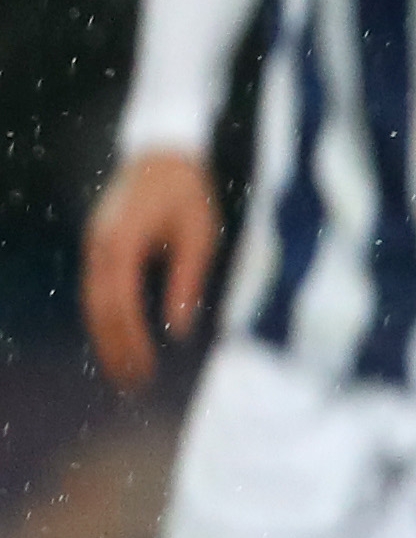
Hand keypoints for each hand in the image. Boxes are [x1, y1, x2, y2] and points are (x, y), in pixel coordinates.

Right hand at [80, 149, 222, 392]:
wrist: (163, 153)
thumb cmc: (189, 193)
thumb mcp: (199, 237)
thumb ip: (187, 283)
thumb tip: (178, 331)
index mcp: (122, 242)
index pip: (120, 303)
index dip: (130, 340)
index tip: (145, 368)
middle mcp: (100, 245)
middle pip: (99, 308)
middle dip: (115, 348)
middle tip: (133, 384)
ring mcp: (94, 244)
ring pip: (93, 302)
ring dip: (106, 338)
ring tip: (124, 372)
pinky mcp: (99, 244)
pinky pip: (97, 289)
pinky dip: (105, 318)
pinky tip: (119, 341)